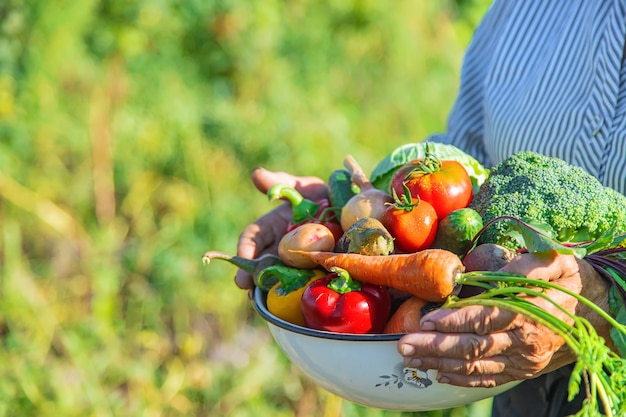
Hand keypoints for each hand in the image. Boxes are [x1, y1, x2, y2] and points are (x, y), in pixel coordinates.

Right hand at [234, 168, 327, 289]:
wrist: (352, 211)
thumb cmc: (322, 196)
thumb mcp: (303, 187)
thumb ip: (281, 183)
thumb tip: (257, 174)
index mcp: (272, 229)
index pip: (252, 239)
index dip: (244, 249)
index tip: (242, 258)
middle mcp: (281, 250)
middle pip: (261, 264)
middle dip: (251, 275)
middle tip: (246, 284)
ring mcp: (298, 265)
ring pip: (280, 278)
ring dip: (272, 286)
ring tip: (266, 295)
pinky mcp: (317, 274)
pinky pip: (307, 285)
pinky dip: (302, 291)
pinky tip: (300, 298)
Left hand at [397, 252, 611, 387]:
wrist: (591, 312)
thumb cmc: (566, 280)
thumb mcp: (555, 261)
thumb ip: (528, 264)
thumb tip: (499, 268)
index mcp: (532, 312)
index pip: (487, 319)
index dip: (456, 321)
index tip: (428, 320)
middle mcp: (526, 343)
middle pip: (474, 347)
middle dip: (435, 347)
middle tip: (403, 344)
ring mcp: (523, 361)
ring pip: (475, 366)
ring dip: (438, 363)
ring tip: (409, 358)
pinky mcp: (521, 371)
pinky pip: (487, 378)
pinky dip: (460, 379)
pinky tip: (436, 372)